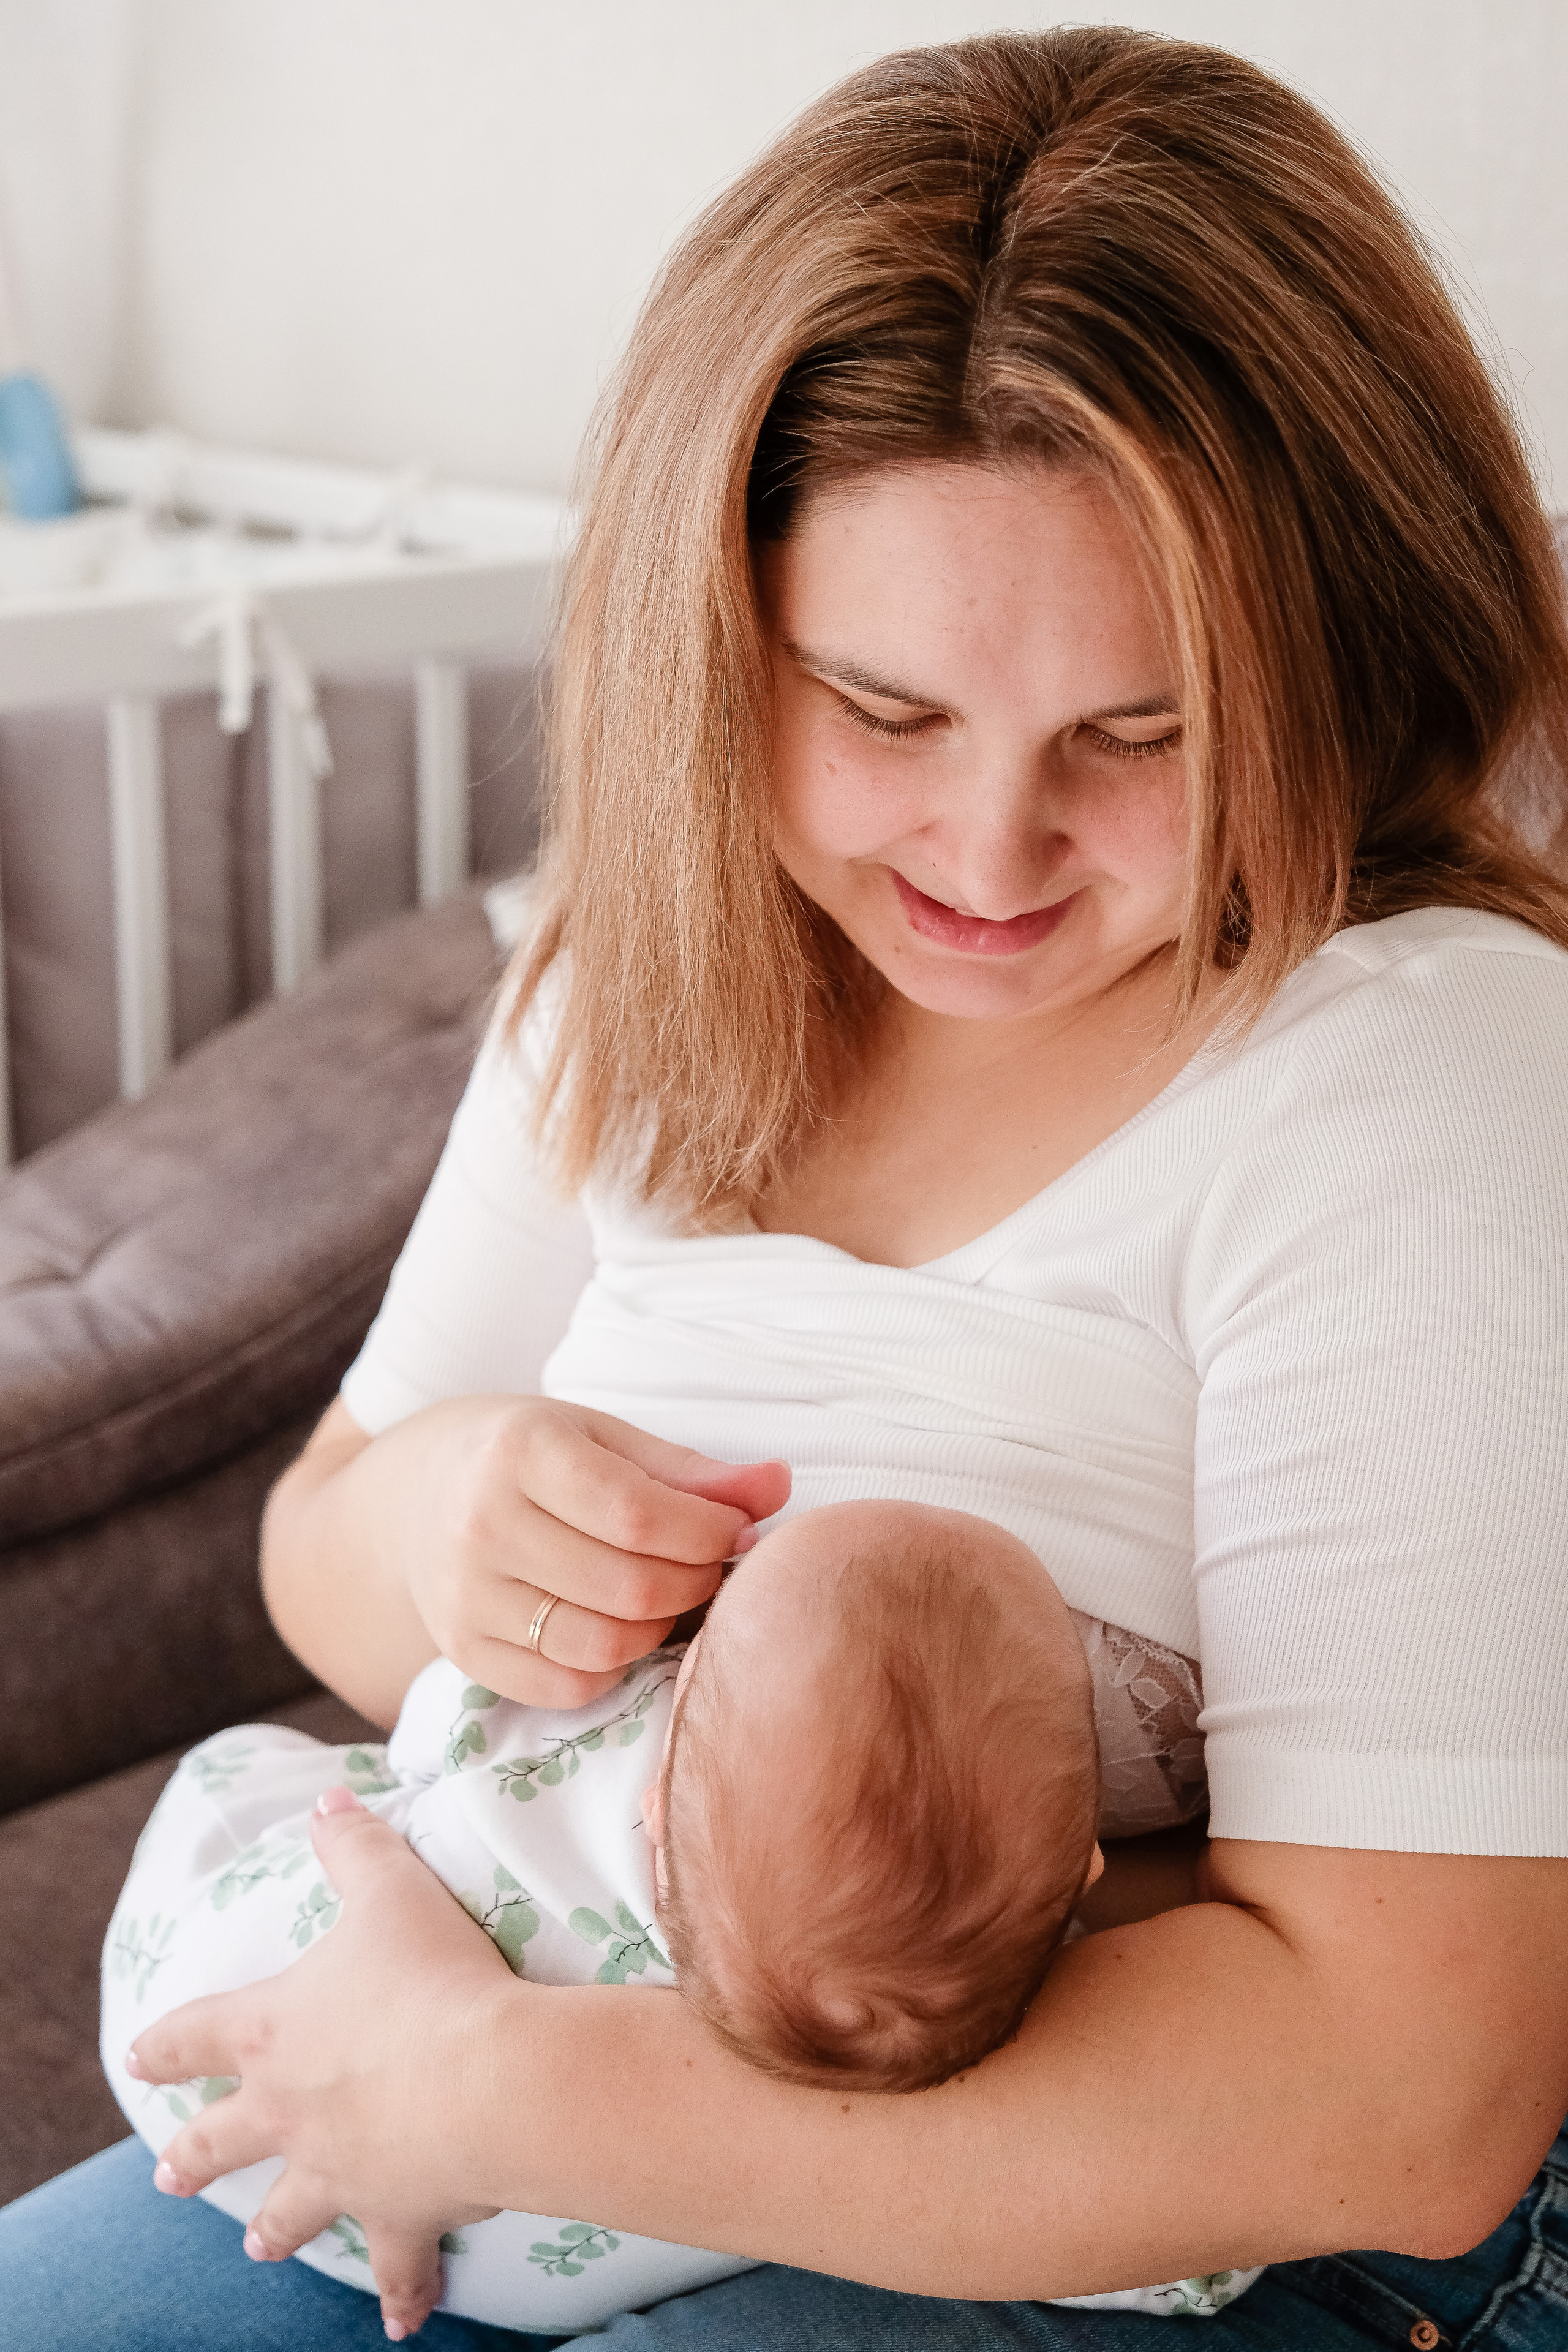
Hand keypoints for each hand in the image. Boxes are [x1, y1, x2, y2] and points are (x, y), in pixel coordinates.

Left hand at [128, 1793, 511, 2340]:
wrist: (487, 2075)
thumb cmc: (431, 1976)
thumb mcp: (391, 1891)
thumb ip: (354, 1844)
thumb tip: (326, 1799)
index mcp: (274, 2033)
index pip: (197, 2036)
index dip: (168, 2044)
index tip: (140, 2060)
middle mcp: (290, 2112)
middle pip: (222, 2141)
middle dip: (198, 2158)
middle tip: (171, 2179)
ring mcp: (339, 2171)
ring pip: (291, 2210)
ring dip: (278, 2228)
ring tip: (264, 2243)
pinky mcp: (398, 2211)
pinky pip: (398, 2263)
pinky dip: (402, 2290)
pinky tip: (402, 2319)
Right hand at [272, 1394, 791, 1715]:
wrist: (411, 1496)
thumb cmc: (525, 1457)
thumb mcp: (601, 1438)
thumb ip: (690, 1470)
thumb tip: (776, 1487)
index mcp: (521, 1452)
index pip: (642, 1515)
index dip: (712, 1533)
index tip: (739, 1530)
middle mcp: (482, 1526)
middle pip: (631, 1586)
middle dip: (698, 1582)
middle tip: (714, 1567)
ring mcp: (465, 1597)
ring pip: (604, 1645)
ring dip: (661, 1627)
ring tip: (669, 1594)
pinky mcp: (462, 1653)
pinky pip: (566, 1686)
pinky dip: (613, 1667)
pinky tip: (620, 1626)